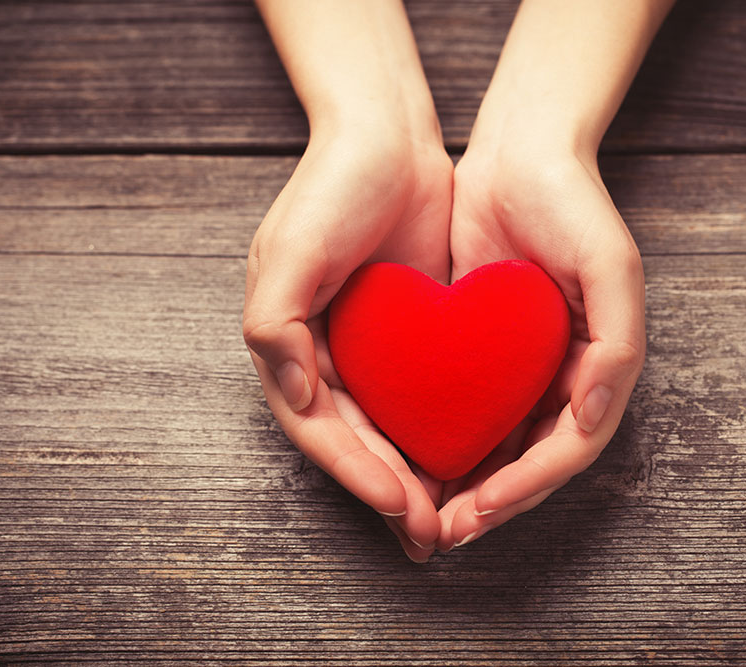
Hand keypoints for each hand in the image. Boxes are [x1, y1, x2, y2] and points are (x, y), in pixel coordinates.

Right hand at [243, 126, 452, 561]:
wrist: (388, 138)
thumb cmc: (331, 188)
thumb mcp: (290, 250)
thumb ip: (274, 324)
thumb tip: (293, 395)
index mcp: (288, 346)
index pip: (320, 429)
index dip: (356, 472)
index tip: (399, 504)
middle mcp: (324, 356)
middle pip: (356, 443)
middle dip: (390, 491)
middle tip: (430, 535)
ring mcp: (369, 351)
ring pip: (391, 432)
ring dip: (416, 478)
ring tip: (451, 519)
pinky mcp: (410, 338)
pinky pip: (424, 399)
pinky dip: (440, 435)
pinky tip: (470, 462)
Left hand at [429, 0, 667, 549]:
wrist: (521, 153)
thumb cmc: (573, 205)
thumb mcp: (610, 266)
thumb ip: (616, 347)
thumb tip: (590, 420)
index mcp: (599, 367)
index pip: (565, 451)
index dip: (523, 488)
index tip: (476, 514)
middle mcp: (562, 376)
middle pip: (528, 461)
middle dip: (488, 503)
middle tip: (441, 533)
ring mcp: (522, 366)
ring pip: (494, 445)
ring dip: (463, 485)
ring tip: (423, 515)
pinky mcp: (482, 349)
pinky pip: (464, 407)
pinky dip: (444, 440)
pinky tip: (409, 457)